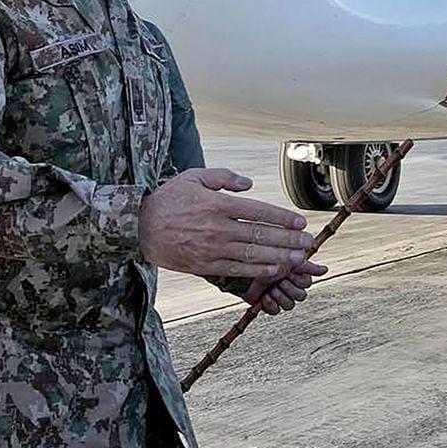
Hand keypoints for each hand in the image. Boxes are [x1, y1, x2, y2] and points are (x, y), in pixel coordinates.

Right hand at [139, 168, 323, 279]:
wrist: (138, 227)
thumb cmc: (168, 199)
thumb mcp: (193, 177)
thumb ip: (223, 177)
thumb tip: (249, 183)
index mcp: (217, 204)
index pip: (258, 211)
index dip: (282, 218)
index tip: (299, 222)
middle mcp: (217, 227)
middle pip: (260, 234)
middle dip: (288, 240)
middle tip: (307, 242)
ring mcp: (211, 248)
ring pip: (252, 254)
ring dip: (278, 257)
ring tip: (298, 259)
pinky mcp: (204, 264)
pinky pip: (236, 269)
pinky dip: (257, 270)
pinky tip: (273, 270)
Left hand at [241, 261, 327, 315]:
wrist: (246, 267)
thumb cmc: (268, 260)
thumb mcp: (289, 260)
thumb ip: (308, 266)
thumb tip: (325, 270)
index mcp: (298, 276)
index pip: (306, 284)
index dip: (298, 279)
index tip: (289, 272)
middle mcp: (291, 288)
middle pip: (300, 296)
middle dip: (289, 288)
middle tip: (279, 280)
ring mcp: (280, 297)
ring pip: (289, 305)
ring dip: (280, 296)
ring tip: (271, 288)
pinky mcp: (268, 305)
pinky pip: (275, 311)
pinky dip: (270, 303)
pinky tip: (265, 295)